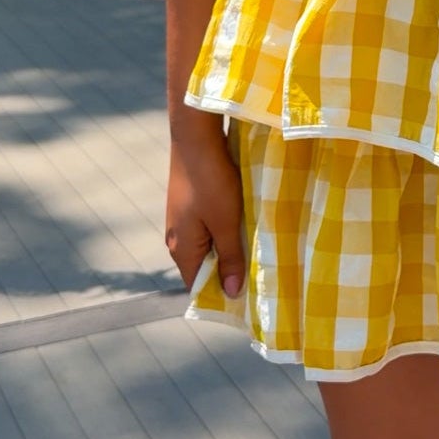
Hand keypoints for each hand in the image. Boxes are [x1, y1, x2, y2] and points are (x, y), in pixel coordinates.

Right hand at [165, 123, 244, 296]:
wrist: (195, 136)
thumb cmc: (211, 181)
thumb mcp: (226, 222)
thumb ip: (230, 257)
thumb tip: (231, 293)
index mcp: (182, 249)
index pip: (198, 286)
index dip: (221, 295)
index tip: (249, 301)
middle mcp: (177, 238)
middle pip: (204, 267)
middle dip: (229, 273)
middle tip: (260, 277)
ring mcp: (182, 220)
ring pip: (208, 245)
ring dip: (230, 249)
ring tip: (258, 252)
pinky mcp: (190, 203)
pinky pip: (208, 227)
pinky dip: (225, 231)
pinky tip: (246, 225)